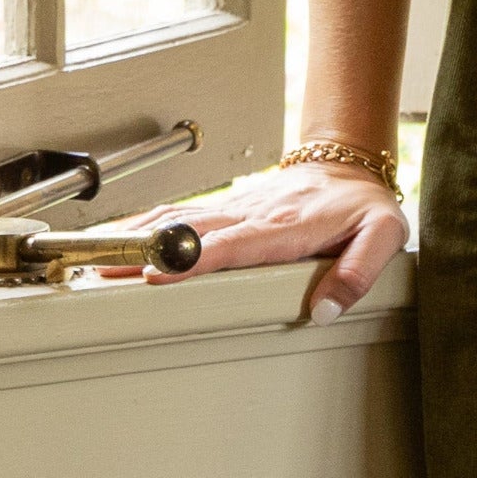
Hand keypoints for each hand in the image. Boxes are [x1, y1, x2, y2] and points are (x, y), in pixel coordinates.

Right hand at [126, 161, 407, 321]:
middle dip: (145, 250)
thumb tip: (324, 311)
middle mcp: (253, 215)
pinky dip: (144, 226)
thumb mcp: (382, 237)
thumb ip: (358, 274)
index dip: (195, 258)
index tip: (157, 273)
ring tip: (93, 258)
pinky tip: (116, 239)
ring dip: (135, 237)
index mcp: (287, 227)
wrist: (351, 166)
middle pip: (191, 231)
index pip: (235, 244)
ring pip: (177, 219)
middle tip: (102, 270)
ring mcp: (235, 209)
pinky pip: (179, 215)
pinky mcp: (226, 209)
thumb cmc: (364, 206)